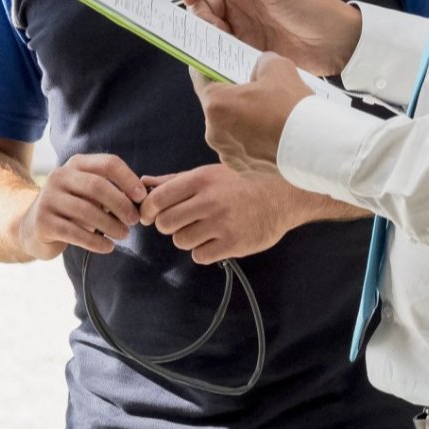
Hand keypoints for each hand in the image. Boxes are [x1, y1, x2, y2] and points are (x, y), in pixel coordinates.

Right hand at [16, 153, 145, 259]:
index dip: (128, 179)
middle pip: (98, 186)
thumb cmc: (72, 208)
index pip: (108, 163)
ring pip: (87, 210)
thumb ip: (111, 190)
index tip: (142, 197)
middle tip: (135, 220)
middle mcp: (60, 176)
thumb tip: (142, 198)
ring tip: (124, 235)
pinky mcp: (43, 222)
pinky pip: (75, 232)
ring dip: (111, 225)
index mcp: (76, 163)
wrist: (31, 227)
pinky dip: (95, 241)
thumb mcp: (89, 192)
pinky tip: (108, 247)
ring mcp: (48, 198)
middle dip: (121, 204)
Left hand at [138, 163, 305, 263]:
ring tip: (206, 229)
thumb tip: (144, 182)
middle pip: (165, 224)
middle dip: (171, 225)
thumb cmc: (244, 182)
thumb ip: (176, 180)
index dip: (149, 211)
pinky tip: (218, 239)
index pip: (157, 199)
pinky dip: (205, 251)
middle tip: (186, 221)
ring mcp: (221, 223)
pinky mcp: (233, 243)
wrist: (284, 196)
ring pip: (181, 241)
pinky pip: (200, 255)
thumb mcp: (211, 173)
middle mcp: (209, 200)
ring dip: (189, 238)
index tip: (152, 215)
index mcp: (201, 179)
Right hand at [179, 0, 361, 76]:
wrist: (338, 42)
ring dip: (207, 35)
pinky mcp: (248, 49)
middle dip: (198, 14)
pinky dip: (217, 52)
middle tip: (211, 26)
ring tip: (221, 42)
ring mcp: (244, 27)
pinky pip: (224, 50)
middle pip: (203, 5)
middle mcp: (241, 3)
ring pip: (210, 29)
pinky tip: (222, 55)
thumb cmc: (311, 8)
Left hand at [192, 54, 312, 175]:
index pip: (201, 80)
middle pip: (218, 107)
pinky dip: (253, 142)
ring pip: (230, 130)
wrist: (313, 146)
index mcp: (217, 104)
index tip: (209, 66)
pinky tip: (273, 135)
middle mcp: (214, 132)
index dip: (206, 70)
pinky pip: (242, 149)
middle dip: (233, 99)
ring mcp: (227, 153)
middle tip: (257, 93)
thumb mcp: (278, 67)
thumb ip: (261, 63)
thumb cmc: (292, 106)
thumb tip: (258, 69)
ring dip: (243, 122)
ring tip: (270, 117)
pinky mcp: (242, 169)